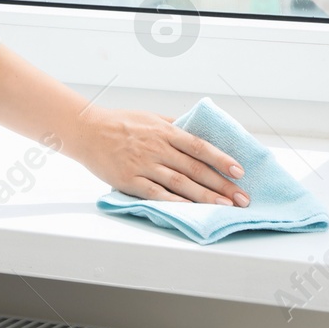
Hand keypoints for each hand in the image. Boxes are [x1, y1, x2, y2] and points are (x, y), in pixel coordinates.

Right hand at [70, 106, 248, 204]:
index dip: (221, 159)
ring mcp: (144, 165)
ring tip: (225, 207)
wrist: (86, 130)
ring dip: (205, 197)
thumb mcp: (150, 116)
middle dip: (222, 184)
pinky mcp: (130, 180)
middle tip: (242, 197)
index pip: (200, 146)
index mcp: (164, 131)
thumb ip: (174, 125)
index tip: (239, 171)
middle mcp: (157, 148)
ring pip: (181, 184)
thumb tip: (198, 130)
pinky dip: (175, 203)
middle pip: (195, 169)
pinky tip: (191, 210)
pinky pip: (157, 194)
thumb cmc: (120, 122)